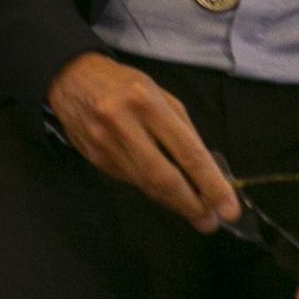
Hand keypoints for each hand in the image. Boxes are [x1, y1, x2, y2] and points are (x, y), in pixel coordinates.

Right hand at [45, 52, 239, 233]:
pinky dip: (149, 187)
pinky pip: (129, 180)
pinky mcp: (93, 157)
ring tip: (193, 210)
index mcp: (147, 102)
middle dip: (192, 205)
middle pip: (163, 178)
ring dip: (173, 202)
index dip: (211, 184)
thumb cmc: (123, 83)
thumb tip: (206, 172)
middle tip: (210, 221)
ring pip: (145, 184)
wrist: (69, 76)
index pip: (187, 152)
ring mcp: (104, 144)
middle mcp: (123, 124)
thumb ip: (182, 129)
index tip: (228, 208)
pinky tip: (160, 188)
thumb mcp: (159, 94)